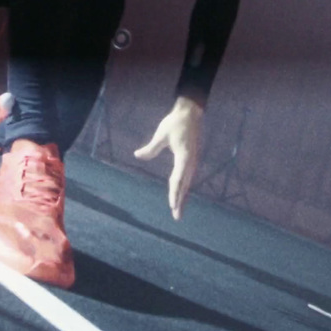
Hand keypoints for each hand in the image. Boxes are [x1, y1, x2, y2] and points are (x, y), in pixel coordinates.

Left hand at [133, 95, 204, 219]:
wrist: (190, 114)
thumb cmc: (175, 123)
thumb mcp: (161, 134)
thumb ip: (151, 148)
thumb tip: (137, 155)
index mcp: (184, 157)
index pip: (178, 179)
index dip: (174, 193)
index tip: (172, 205)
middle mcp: (190, 162)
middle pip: (184, 185)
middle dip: (180, 201)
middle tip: (177, 216)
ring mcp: (192, 162)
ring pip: (187, 183)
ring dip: (183, 197)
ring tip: (178, 210)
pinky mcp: (191, 160)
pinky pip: (187, 178)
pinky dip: (184, 188)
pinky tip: (181, 195)